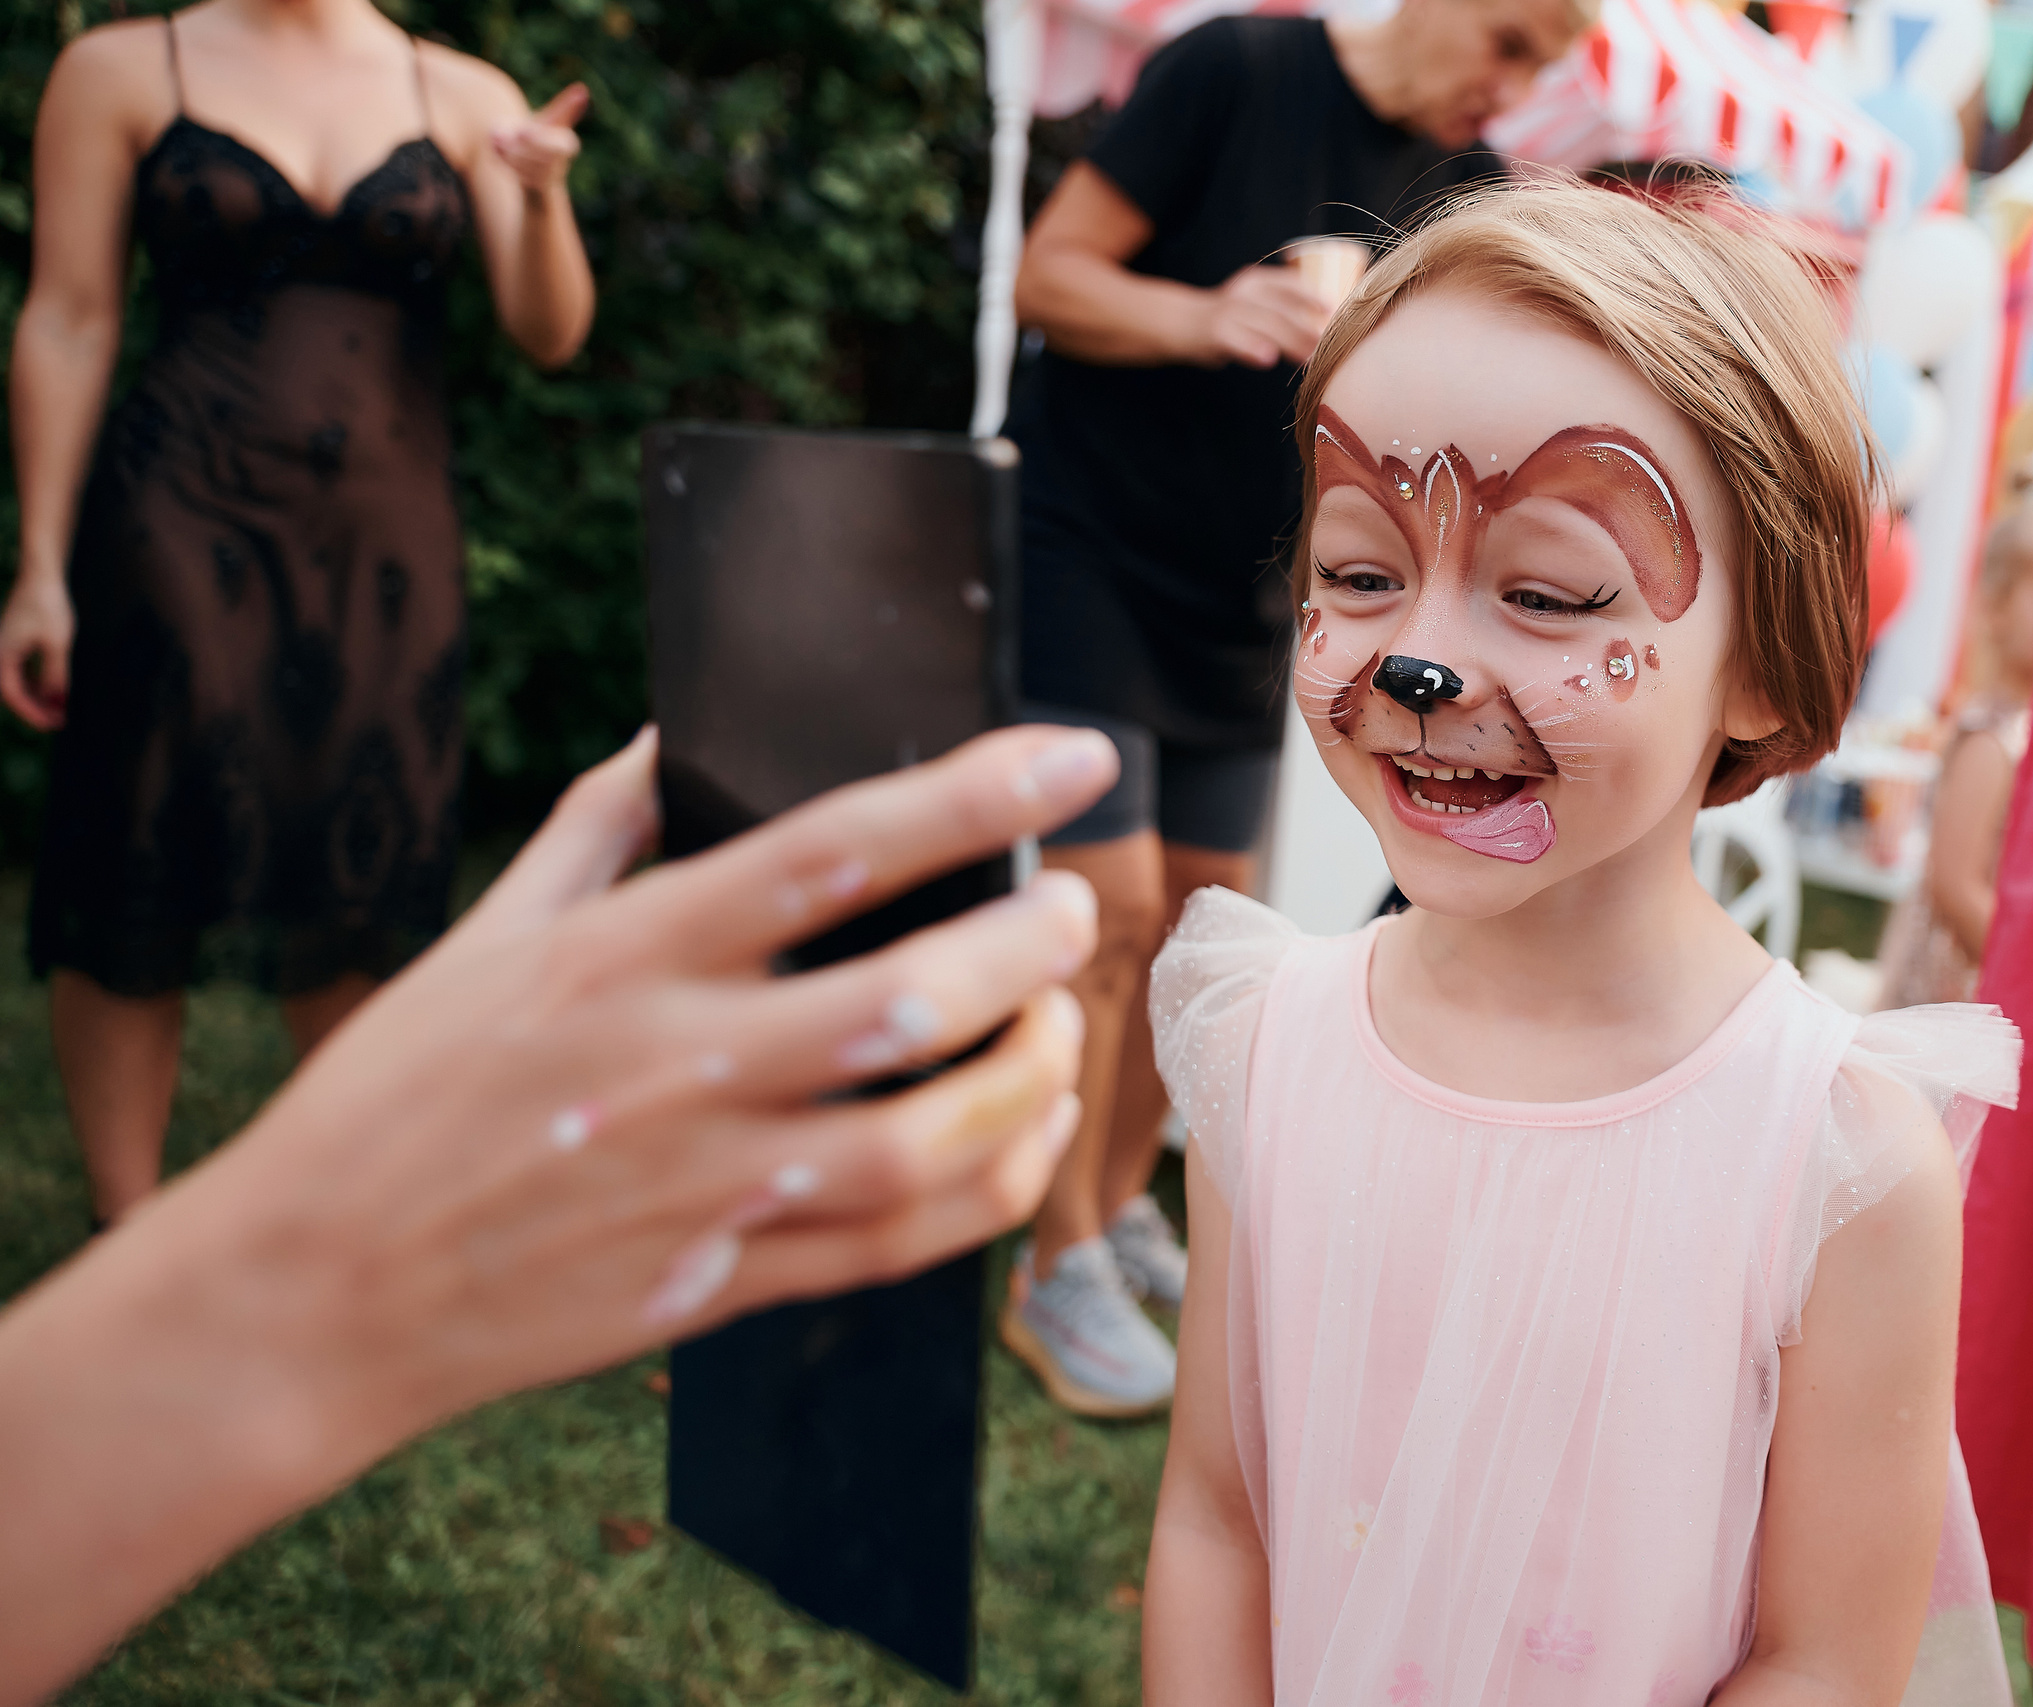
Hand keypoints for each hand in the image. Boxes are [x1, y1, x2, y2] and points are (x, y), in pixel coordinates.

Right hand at [0, 573, 71, 730]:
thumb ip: (56, 676)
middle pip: (12, 692)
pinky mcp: (14, 644)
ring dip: (36, 698)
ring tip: (58, 713)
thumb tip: (57, 704)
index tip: (52, 725)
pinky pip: (21, 672)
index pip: (13, 695)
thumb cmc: (48, 607)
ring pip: (17, 683)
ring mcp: (5, 649)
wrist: (41, 577)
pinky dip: (36, 684)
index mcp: (2, 656)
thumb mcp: (57, 645)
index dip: (33, 713)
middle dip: (34, 710)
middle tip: (58, 723)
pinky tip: (54, 694)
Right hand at [161, 721, 1116, 1442]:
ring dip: (1025, 1078)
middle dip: (1025, 948)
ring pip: (924, 1139)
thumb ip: (592, 833)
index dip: (968, 796)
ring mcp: (706, 1184)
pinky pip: (896, 1244)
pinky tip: (1022, 1138)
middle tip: (1068, 909)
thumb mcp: (480, 939)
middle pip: (905, 999)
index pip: (829, 851)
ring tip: (1057, 1026)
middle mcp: (676, 1065)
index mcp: (622, 957)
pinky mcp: (722, 1279)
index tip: (1069, 755)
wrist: (309, 1294)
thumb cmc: (392, 1099)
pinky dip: (987, 1191)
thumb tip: (663, 737)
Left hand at [490, 84, 587, 196]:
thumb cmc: (541, 132)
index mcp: (566, 144)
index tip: (523, 130)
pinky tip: (496, 150)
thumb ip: (566, 107)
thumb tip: (583, 88)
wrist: (530, 158)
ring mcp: (548, 177)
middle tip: (503, 136)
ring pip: (529, 170)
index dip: (540, 140)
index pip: (560, 146)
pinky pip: (520, 178)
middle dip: (524, 150)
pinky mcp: (535, 186)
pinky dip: (505, 162)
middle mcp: (560, 163)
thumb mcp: (552, 119)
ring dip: (510, 154)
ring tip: (496, 138)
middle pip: (545, 161)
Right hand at [1192, 264, 1331, 368]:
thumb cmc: (1227, 319)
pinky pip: (1236, 340)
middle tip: (1324, 344)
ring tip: (1308, 357)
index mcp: (1256, 281)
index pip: (1288, 283)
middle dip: (1305, 326)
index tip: (1330, 307)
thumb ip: (1280, 313)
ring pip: (1264, 324)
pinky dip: (1252, 348)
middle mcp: (1244, 292)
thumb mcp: (1254, 306)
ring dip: (1289, 341)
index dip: (1310, 294)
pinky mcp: (1215, 332)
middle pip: (1280, 309)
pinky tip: (1267, 358)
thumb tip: (1321, 332)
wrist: (1181, 323)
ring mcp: (1229, 311)